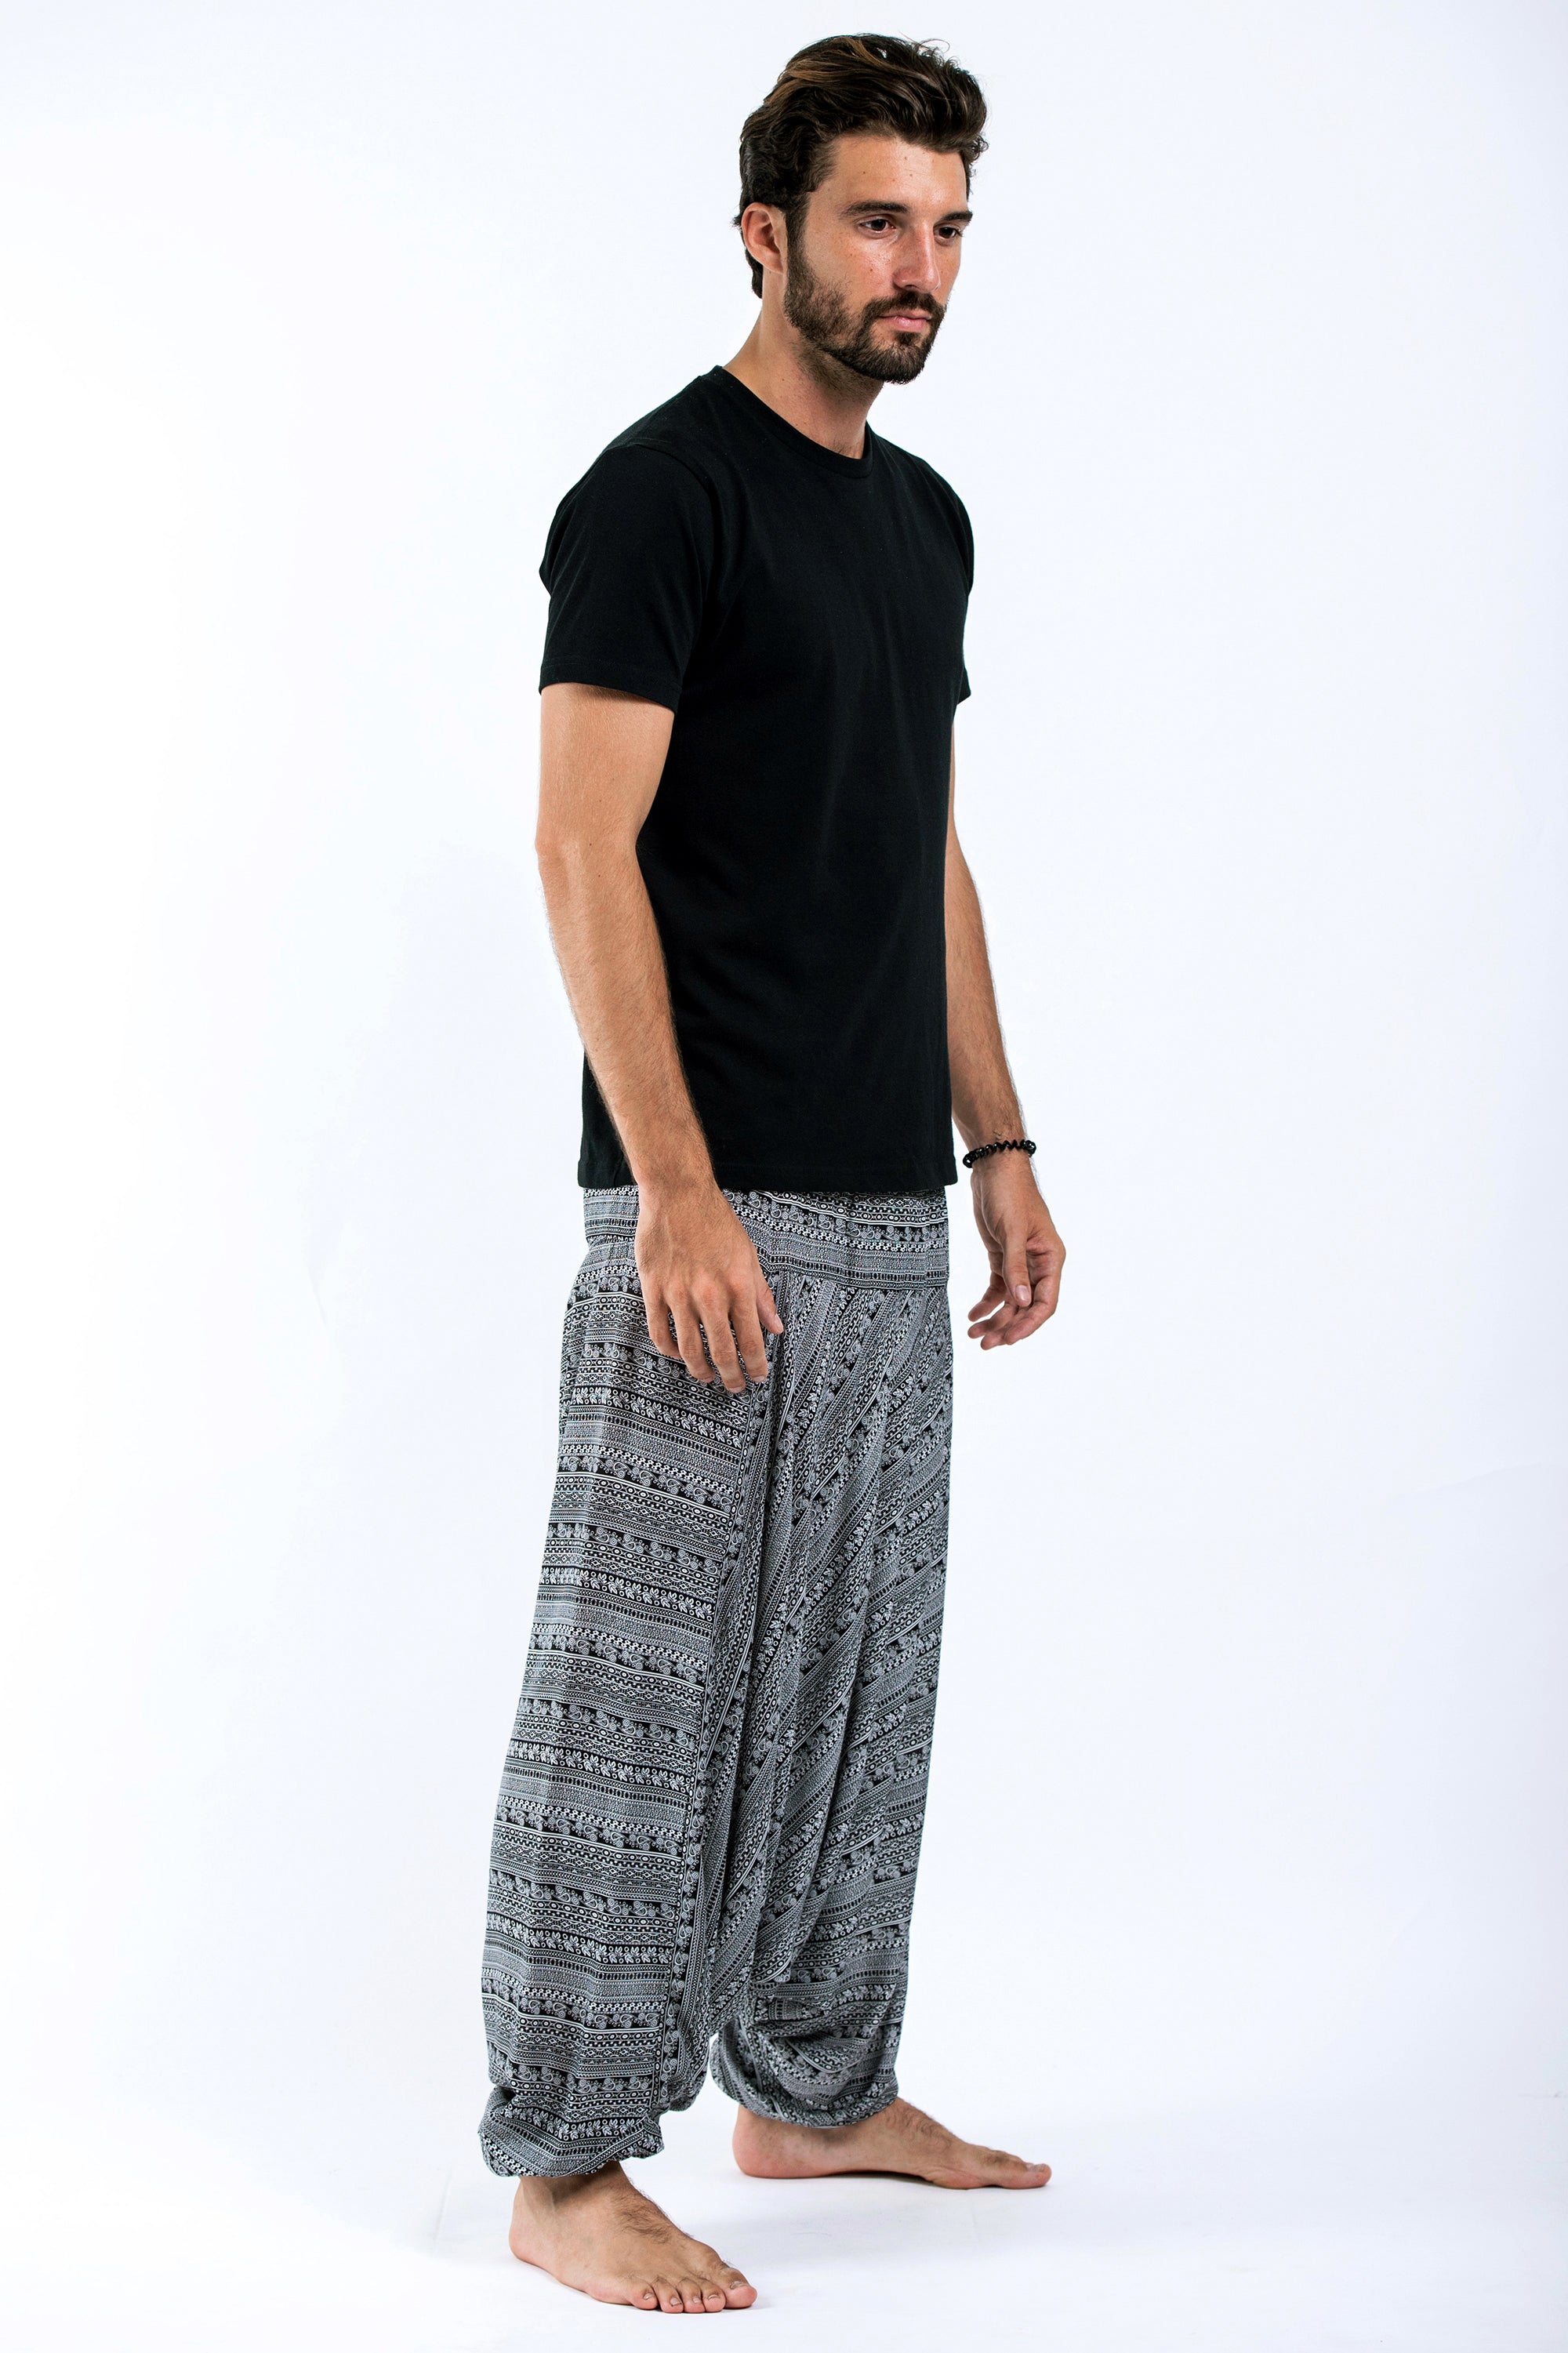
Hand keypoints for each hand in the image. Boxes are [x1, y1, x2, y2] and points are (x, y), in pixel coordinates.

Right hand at [635, 1180, 783, 1392]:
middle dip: (732, 1376)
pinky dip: (669, 1349)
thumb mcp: (749, 1256)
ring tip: (707, 1377)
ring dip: (700, 1370)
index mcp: (738, 1286)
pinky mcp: (654, 1288)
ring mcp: (679, 1293)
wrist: (678, 1194)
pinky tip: (677, 1354)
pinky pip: (659, 1330)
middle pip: (722, 1351)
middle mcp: (710, 1294)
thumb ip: (761, 1295)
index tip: (758, 1376)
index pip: (751, 1340)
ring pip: (689, 1348)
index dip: (757, 1365)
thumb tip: (775, 1327)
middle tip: (735, 1386)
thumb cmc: (716, 1222)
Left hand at [965, 1156, 1064, 1349]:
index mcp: (1051, 1259)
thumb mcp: (1012, 1232)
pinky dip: (986, 1302)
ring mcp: (1020, 1261)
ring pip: (1010, 1300)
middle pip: (1026, 1306)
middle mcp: (1039, 1264)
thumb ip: (1016, 1268)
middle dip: (1007, 1326)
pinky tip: (973, 1315)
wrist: (994, 1168)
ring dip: (995, 1318)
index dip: (1028, 1324)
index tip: (1009, 1339)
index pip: (1045, 1302)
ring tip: (975, 1334)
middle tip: (985, 1343)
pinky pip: (998, 1287)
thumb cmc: (1010, 1194)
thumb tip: (1022, 1302)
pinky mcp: (1003, 1256)